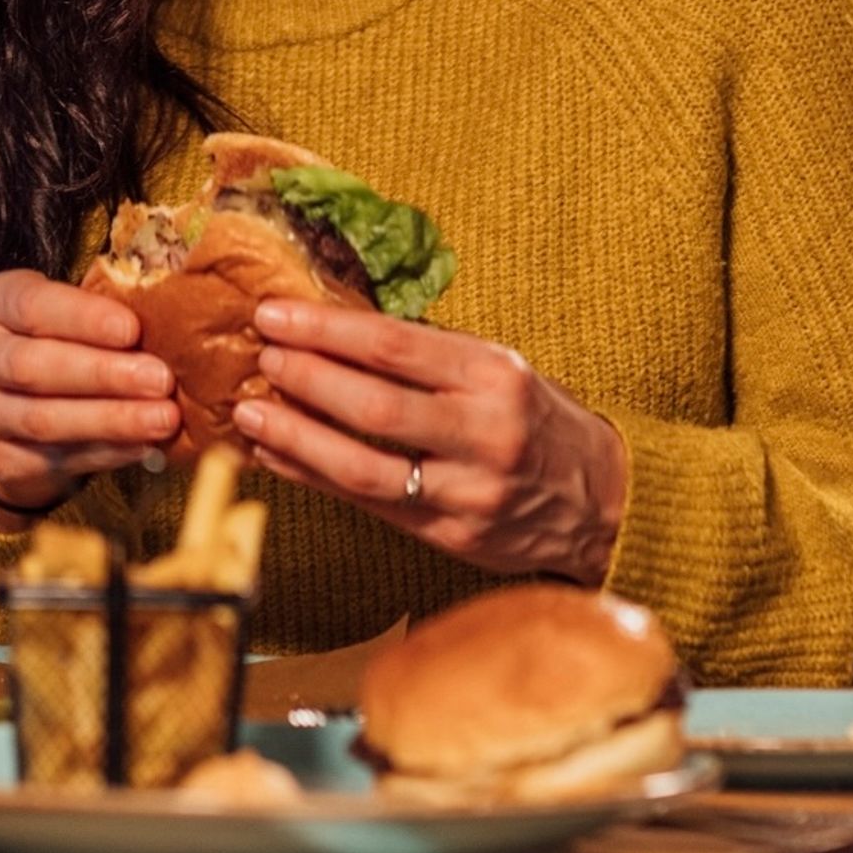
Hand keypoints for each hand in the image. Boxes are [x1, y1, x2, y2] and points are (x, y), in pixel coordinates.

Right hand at [0, 270, 178, 521]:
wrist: (20, 412)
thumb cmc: (62, 345)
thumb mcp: (72, 317)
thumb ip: (107, 317)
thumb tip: (175, 325)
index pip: (32, 305)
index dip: (82, 317)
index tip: (132, 329)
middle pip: (33, 366)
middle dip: (102, 375)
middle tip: (159, 379)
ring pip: (44, 419)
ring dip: (110, 420)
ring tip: (163, 418)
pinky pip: (56, 458)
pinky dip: (106, 453)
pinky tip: (143, 446)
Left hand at [242, 298, 627, 583]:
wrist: (604, 501)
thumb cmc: (540, 421)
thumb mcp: (502, 368)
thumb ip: (430, 351)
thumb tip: (337, 321)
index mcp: (495, 376)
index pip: (394, 345)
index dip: (325, 330)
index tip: (275, 315)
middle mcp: (484, 434)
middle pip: (374, 408)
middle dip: (306, 381)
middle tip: (261, 359)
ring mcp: (468, 492)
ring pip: (363, 469)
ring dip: (295, 439)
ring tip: (249, 415)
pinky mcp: (452, 536)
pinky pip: (367, 506)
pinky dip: (314, 478)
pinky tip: (277, 456)